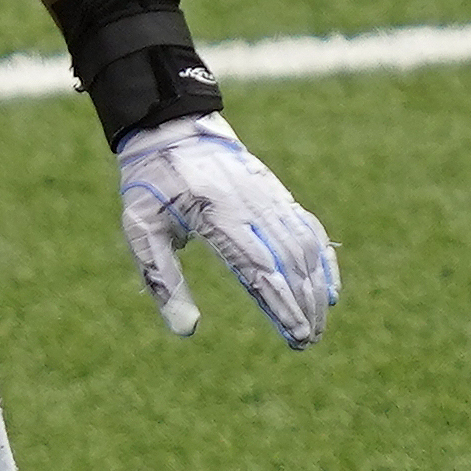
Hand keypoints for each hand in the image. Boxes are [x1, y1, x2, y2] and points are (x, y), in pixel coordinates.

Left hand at [115, 113, 339, 347]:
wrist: (171, 128)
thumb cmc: (152, 184)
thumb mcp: (140, 229)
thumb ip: (163, 278)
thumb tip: (185, 331)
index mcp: (217, 214)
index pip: (260, 268)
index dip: (282, 304)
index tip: (296, 336)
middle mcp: (252, 205)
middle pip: (290, 262)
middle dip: (303, 305)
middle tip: (306, 343)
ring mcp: (269, 197)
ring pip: (305, 248)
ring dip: (315, 289)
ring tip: (317, 327)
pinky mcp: (276, 193)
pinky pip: (309, 229)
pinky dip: (324, 260)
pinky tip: (330, 291)